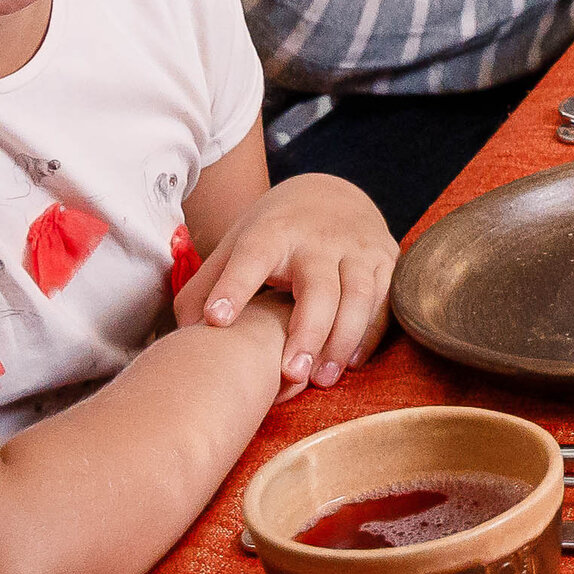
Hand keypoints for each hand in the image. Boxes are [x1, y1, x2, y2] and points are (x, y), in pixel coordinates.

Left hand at [180, 174, 394, 394]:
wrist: (333, 194)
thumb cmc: (276, 232)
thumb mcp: (237, 244)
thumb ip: (207, 285)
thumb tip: (186, 334)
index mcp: (273, 232)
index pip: (252, 257)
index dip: (234, 287)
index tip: (216, 320)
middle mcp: (318, 240)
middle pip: (318, 286)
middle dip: (307, 330)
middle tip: (291, 374)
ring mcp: (357, 249)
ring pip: (359, 296)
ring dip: (342, 340)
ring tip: (322, 379)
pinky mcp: (386, 260)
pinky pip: (384, 301)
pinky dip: (370, 333)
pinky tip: (350, 362)